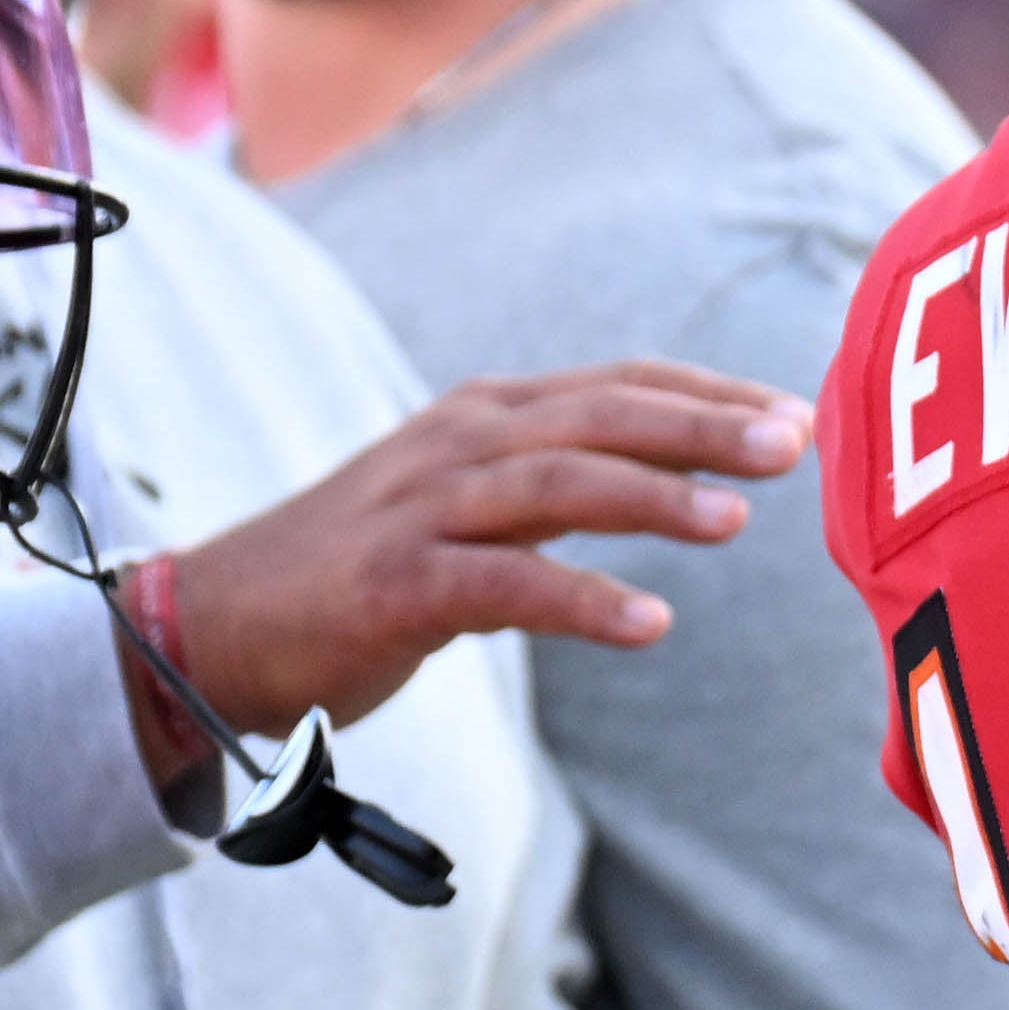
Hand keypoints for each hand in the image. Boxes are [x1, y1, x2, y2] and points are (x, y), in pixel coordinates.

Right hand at [133, 365, 813, 771]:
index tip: (793, 413)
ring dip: (653, 497)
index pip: (616, 384)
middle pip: (600, 416)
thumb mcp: (468, 503)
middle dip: (702, 424)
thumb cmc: (361, 567)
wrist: (216, 624)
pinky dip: (582, 598)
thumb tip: (682, 479)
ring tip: (736, 521)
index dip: (706, 394)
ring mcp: (422, 509)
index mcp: (485, 416)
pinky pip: (504, 584)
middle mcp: (459, 443)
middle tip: (792, 442)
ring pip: (557, 484)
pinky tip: (650, 622)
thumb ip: (561, 483)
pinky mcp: (394, 584)